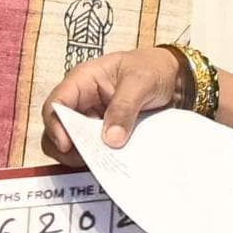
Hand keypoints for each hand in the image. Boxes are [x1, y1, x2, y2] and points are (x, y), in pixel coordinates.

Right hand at [40, 46, 196, 160]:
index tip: (67, 144)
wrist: (176, 77)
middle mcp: (81, 101)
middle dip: (68, 147)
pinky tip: (112, 165)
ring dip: (82, 156)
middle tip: (86, 160)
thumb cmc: (154, 68)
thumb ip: (124, 107)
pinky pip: (94, 150)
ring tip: (101, 163)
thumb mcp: (141, 81)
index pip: (56, 104)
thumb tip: (110, 139)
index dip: (56, 125)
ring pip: (72, 143)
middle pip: (58, 128)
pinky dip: (99, 160)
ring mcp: (91, 119)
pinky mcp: (103, 134)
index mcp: (82, 81)